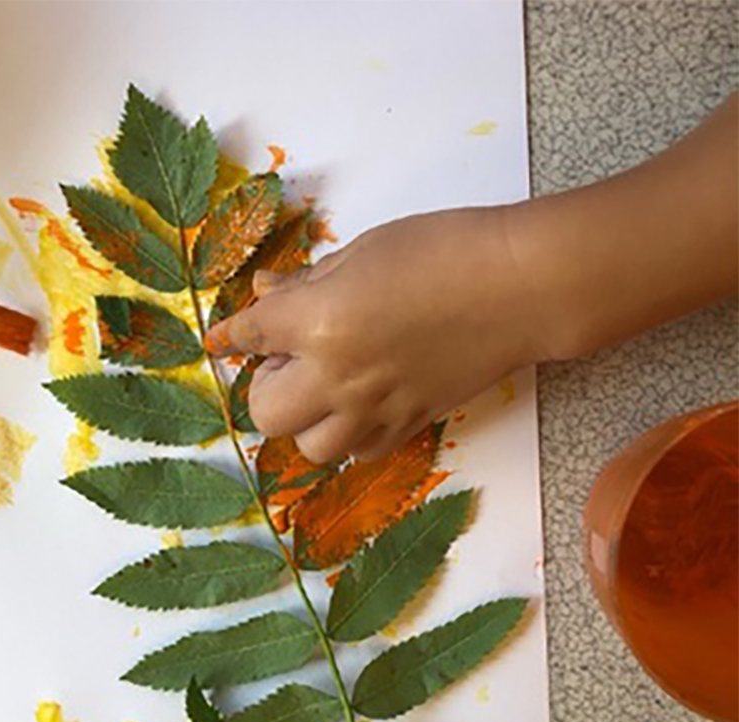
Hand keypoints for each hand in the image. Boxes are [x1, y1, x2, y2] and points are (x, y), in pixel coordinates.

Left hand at [206, 207, 543, 462]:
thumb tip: (266, 291)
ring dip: (307, 420)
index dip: (230, 336)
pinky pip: (360, 452)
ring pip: (311, 447)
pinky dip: (351, 435)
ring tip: (326, 387)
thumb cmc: (444, 249)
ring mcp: (374, 408)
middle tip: (288, 359)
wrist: (519, 286)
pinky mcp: (409, 424)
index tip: (223, 338)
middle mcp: (337, 376)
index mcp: (317, 323)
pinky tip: (362, 403)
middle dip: (266, 386)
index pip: (250, 337)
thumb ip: (309, 281)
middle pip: (266, 413)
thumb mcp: (363, 250)